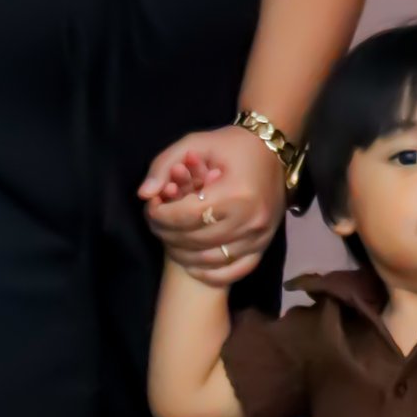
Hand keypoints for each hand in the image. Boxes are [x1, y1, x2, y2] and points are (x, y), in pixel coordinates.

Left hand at [140, 122, 287, 281]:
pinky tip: (192, 263)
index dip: (161, 216)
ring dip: (183, 253)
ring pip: (210, 259)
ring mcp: (260, 236)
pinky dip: (210, 273)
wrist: (272, 150)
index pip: (187, 216)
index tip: (150, 208)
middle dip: (167, 233)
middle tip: (156, 222)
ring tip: (170, 238)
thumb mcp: (196, 143)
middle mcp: (250, 218)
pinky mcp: (265, 245)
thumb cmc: (232, 145)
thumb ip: (164, 165)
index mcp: (235, 192)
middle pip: (196, 240)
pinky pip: (234, 271)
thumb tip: (143, 195)